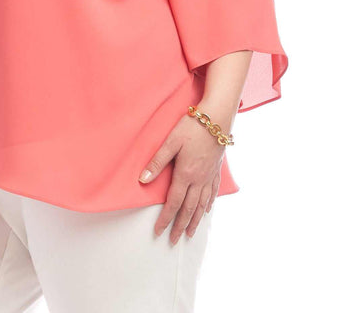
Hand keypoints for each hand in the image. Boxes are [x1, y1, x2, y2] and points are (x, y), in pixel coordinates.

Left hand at [138, 112, 223, 243]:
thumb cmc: (192, 128)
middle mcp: (199, 180)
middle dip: (179, 226)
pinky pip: (212, 194)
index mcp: (185, 174)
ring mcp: (209, 177)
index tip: (159, 231)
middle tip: (173, 240)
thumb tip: (143, 179)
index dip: (165, 218)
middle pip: (188, 209)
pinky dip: (208, 206)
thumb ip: (157, 161)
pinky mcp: (216, 171)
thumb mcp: (170, 141)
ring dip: (195, 221)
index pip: (173, 203)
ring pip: (202, 205)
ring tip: (190, 233)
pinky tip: (206, 211)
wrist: (217, 119)